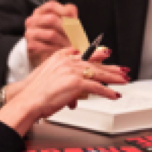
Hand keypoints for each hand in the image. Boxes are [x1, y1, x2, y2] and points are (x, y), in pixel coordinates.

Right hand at [0, 48, 127, 134]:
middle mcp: (68, 61)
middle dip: (111, 67)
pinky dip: (107, 92)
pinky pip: (97, 87)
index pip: (84, 53)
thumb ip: (63, 75)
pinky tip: (114, 95)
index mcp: (61, 56)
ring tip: (124, 80)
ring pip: (99, 73)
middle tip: (122, 69)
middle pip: (95, 63)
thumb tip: (74, 88)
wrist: (28, 98)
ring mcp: (73, 71)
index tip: (106, 53)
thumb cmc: (35, 91)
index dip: (97, 54)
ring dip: (114, 78)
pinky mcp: (76, 83)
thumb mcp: (49, 75)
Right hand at [25, 1, 78, 67]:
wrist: (42, 52)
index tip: (74, 20)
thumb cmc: (54, 34)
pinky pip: (47, 47)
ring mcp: (30, 32)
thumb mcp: (62, 22)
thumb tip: (72, 10)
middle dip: (66, 28)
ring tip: (71, 45)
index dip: (64, 11)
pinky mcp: (30, 45)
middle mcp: (33, 20)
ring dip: (64, 41)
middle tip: (76, 35)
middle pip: (51, 19)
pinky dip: (57, 50)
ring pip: (51, 34)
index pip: (51, 6)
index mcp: (41, 11)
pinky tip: (61, 50)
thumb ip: (69, 15)